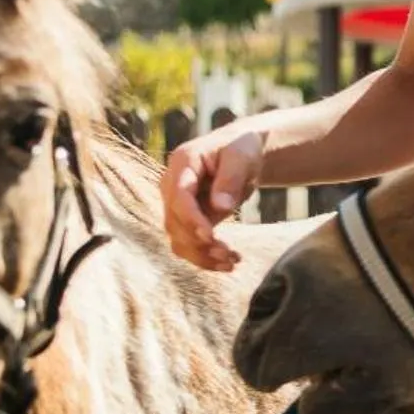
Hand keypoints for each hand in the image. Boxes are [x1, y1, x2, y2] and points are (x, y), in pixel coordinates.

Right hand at [163, 128, 264, 272]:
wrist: (240, 153)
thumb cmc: (241, 149)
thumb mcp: (241, 157)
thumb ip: (230, 179)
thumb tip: (220, 206)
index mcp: (182, 163)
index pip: (179, 196)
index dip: (191, 218)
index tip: (211, 236)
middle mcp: (172, 185)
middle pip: (174, 222)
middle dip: (200, 243)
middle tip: (231, 254)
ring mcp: (176, 205)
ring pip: (178, 239)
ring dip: (202, 256)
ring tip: (233, 262)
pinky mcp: (186, 221)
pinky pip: (188, 245)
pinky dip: (205, 258)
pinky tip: (228, 264)